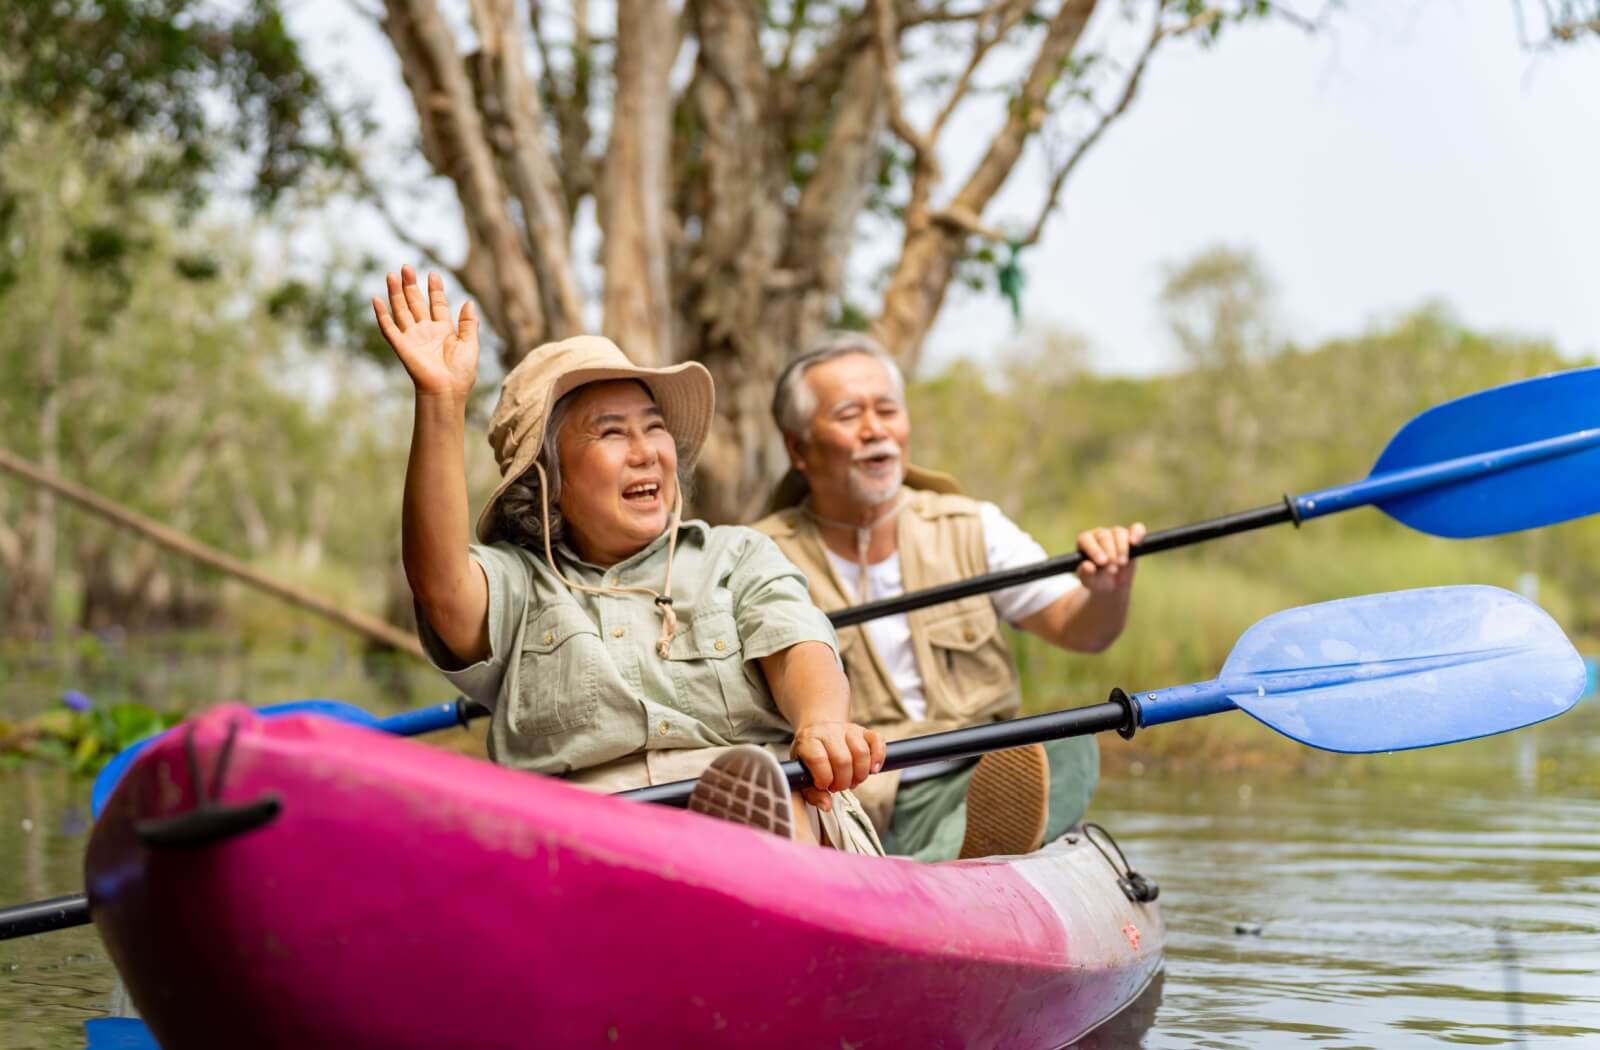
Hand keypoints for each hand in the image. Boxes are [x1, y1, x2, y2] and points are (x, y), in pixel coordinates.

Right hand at [372, 265, 478, 401]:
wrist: (447, 391)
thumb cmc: (461, 373)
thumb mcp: (470, 344)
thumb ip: (469, 323)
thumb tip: (469, 301)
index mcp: (443, 331)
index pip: (437, 304)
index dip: (435, 290)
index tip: (433, 274)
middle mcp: (426, 331)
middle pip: (416, 303)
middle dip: (411, 285)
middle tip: (407, 267)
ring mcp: (412, 338)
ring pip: (401, 310)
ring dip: (395, 293)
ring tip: (392, 274)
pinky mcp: (401, 346)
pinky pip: (388, 328)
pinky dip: (381, 314)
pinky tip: (376, 299)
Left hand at [790, 721, 884, 811]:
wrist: (817, 732)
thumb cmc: (810, 757)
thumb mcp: (803, 774)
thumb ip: (812, 793)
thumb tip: (826, 805)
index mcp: (809, 741)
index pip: (818, 759)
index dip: (824, 778)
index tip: (824, 786)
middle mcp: (828, 731)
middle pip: (843, 760)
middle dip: (843, 781)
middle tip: (839, 786)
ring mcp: (847, 729)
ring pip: (861, 752)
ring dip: (860, 774)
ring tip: (853, 780)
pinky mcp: (864, 731)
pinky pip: (877, 741)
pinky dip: (878, 757)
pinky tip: (873, 770)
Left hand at [1075, 522, 1145, 592]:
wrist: (1112, 585)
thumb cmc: (1097, 580)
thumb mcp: (1089, 581)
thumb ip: (1085, 574)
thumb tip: (1087, 566)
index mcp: (1084, 541)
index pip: (1086, 539)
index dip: (1094, 550)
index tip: (1102, 562)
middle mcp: (1099, 534)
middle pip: (1104, 536)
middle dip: (1110, 553)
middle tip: (1112, 570)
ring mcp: (1115, 534)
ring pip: (1119, 532)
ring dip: (1122, 548)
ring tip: (1121, 563)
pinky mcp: (1131, 537)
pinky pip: (1136, 529)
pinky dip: (1137, 533)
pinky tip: (1135, 542)